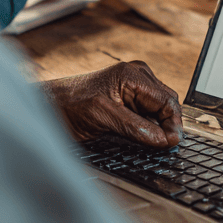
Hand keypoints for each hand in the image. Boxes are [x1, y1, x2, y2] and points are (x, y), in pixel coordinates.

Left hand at [43, 61, 182, 147]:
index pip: (168, 100)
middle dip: (167, 126)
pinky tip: (143, 137)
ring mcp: (133, 87)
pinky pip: (147, 113)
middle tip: (164, 148)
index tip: (172, 144)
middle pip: (166, 104)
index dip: (173, 124)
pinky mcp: (127, 98)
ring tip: (153, 144)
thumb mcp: (105, 117)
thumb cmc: (69, 105)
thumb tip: (164, 140)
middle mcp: (137, 77)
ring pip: (158, 111)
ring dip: (158, 128)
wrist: (49, 105)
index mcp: (134, 74)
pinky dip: (149, 127)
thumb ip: (137, 128)